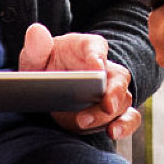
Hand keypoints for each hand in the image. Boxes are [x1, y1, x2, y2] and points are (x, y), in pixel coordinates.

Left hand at [18, 23, 141, 139]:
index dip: (98, 56)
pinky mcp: (111, 114)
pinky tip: (112, 133)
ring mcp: (111, 92)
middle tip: (105, 104)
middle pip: (118, 78)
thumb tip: (36, 30)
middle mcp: (105, 69)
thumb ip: (36, 46)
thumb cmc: (45, 67)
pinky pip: (128, 118)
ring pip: (122, 101)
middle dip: (113, 92)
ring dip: (108, 114)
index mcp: (88, 48)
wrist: (48, 90)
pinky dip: (124, 126)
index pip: (97, 47)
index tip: (96, 68)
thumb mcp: (35, 56)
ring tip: (86, 122)